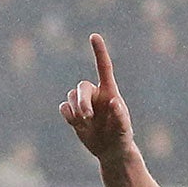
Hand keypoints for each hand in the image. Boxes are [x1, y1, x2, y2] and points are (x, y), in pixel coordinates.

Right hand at [61, 33, 135, 159]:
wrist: (111, 150)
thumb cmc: (122, 136)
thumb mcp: (124, 129)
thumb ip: (120, 116)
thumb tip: (114, 102)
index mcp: (109, 92)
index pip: (104, 68)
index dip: (99, 52)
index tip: (94, 36)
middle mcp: (95, 94)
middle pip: (81, 87)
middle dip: (82, 101)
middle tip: (88, 116)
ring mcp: (83, 103)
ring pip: (71, 97)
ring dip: (76, 110)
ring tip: (87, 124)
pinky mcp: (74, 114)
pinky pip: (64, 108)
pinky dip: (68, 116)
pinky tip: (78, 124)